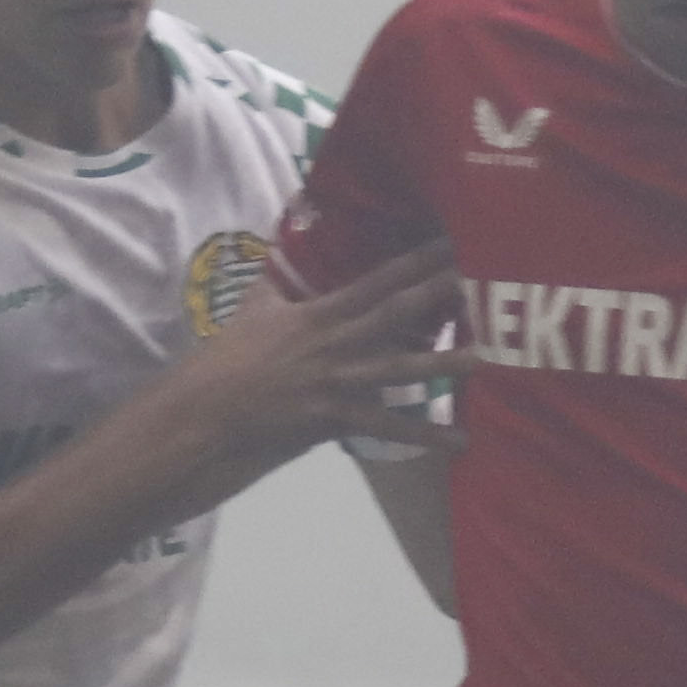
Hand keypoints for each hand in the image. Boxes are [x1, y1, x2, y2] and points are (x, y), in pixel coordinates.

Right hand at [170, 242, 464, 467]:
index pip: (373, 281)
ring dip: (441, 364)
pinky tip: (460, 441)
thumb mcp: (252, 311)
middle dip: (434, 295)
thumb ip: (277, 283)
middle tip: (476, 280)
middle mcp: (333, 343)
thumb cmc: (226, 362)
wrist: (205, 412)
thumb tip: (285, 251)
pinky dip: (425, 436)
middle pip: (393, 314)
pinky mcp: (334, 418)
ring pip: (398, 369)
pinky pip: (388, 428)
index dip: (411, 262)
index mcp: (316, 313)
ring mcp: (336, 381)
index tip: (446, 244)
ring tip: (481, 358)